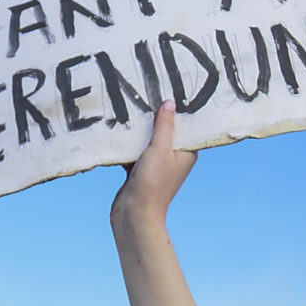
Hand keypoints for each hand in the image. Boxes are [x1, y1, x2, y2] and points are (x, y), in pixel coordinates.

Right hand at [110, 104, 197, 233]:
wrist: (134, 214)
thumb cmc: (152, 183)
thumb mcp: (160, 149)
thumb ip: (165, 126)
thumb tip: (170, 104)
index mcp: (186, 153)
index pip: (186, 127)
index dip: (180, 111)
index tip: (172, 91)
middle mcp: (174, 158)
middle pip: (165, 131)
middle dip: (156, 117)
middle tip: (147, 93)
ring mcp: (156, 165)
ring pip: (148, 141)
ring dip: (139, 129)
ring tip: (131, 106)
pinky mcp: (139, 170)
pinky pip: (134, 151)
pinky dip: (128, 143)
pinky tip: (118, 128)